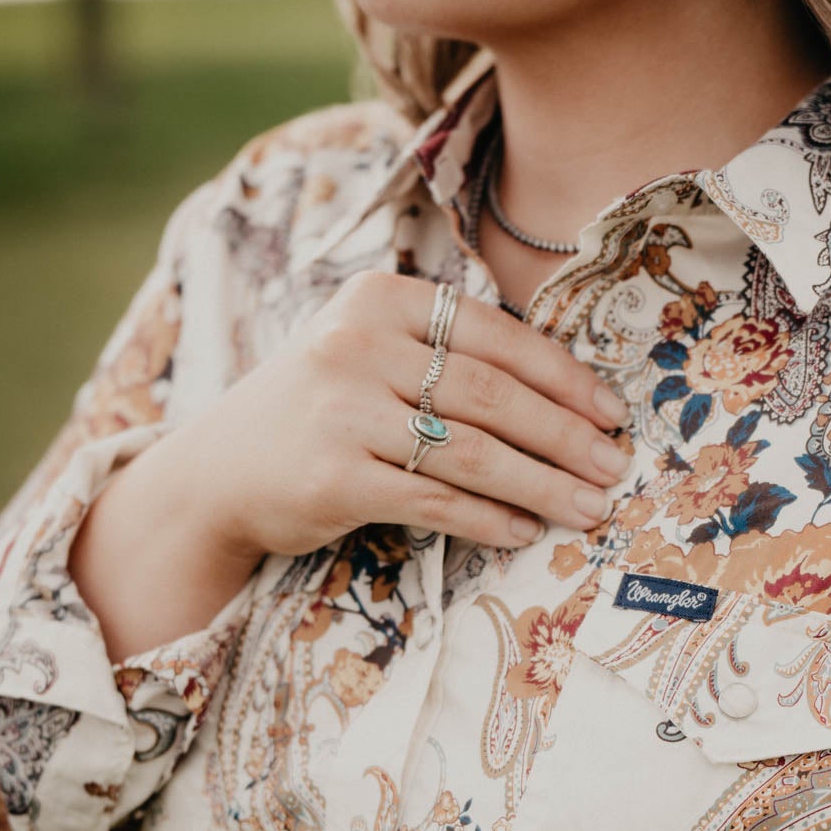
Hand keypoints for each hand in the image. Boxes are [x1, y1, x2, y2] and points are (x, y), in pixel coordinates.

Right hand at [177, 269, 632, 562]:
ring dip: (540, 484)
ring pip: (469, 451)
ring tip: (587, 507)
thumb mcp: (369, 354)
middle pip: (489, 394)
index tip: (611, 413)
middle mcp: (356, 345)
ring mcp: (341, 411)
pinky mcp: (333, 478)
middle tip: (613, 467)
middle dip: (563, 436)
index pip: (494, 336)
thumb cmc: (317, 411)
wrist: (217, 472)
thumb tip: (565, 395)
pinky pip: (434, 501)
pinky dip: (488, 519)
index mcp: (379, 300)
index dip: (562, 377)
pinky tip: (524, 531)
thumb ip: (445, 355)